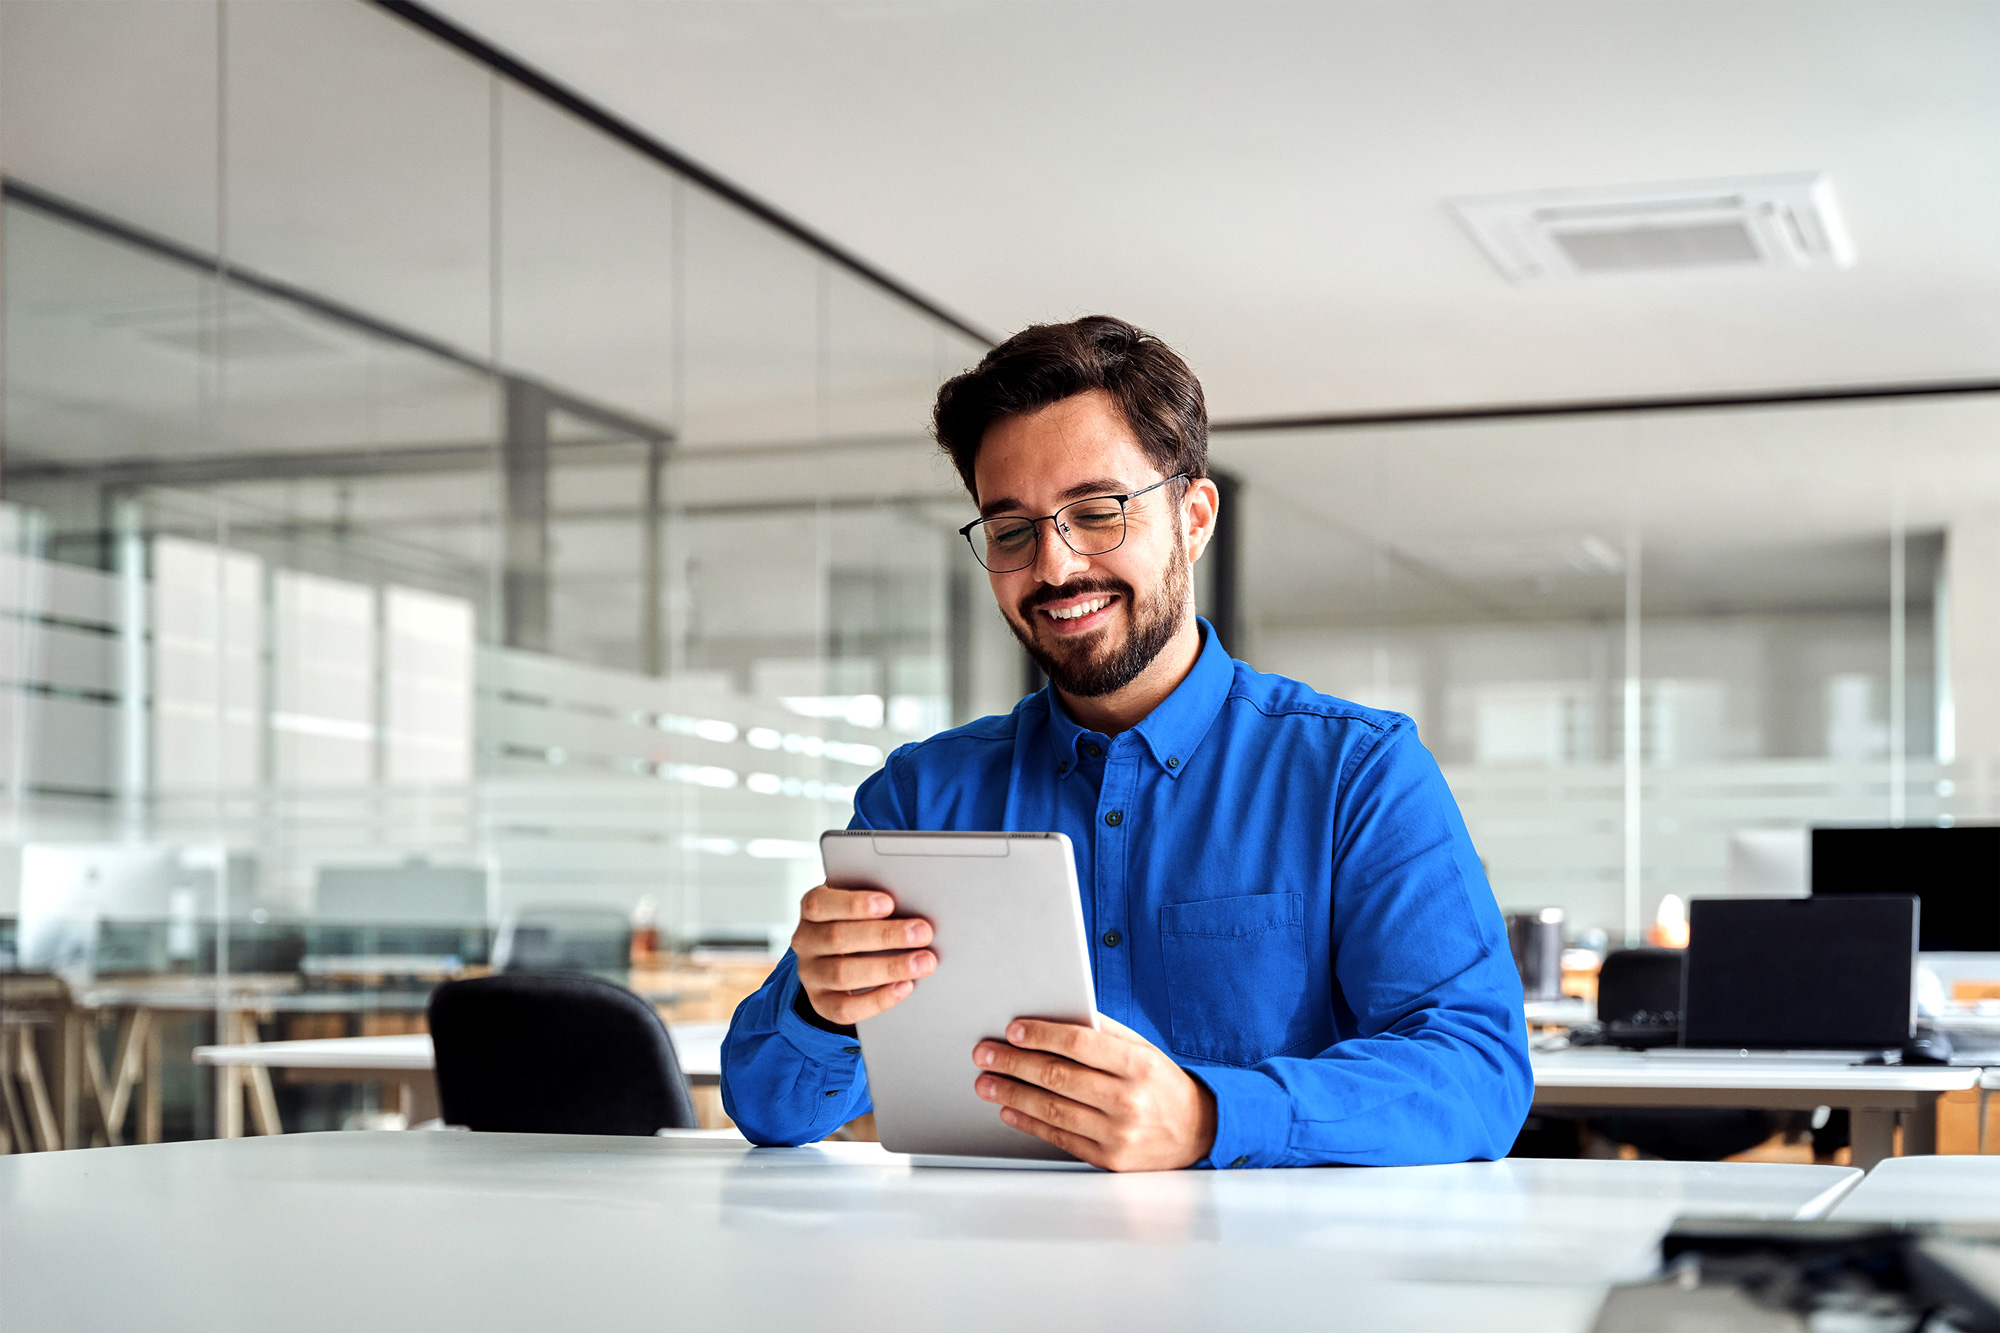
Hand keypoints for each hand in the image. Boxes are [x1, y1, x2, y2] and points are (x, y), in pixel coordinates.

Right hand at [791, 884, 935, 1025]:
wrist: (842, 957)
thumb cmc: (860, 921)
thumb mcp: (861, 906)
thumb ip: (878, 904)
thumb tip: (913, 906)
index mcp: (812, 910)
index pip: (821, 905)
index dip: (854, 904)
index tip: (889, 903)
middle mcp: (806, 941)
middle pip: (838, 938)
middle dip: (885, 935)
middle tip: (922, 933)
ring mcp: (811, 974)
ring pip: (843, 974)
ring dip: (889, 967)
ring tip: (923, 963)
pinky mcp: (822, 1003)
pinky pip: (846, 1008)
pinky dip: (878, 999)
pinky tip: (905, 986)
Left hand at [972, 1015, 1216, 1170]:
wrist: (1197, 1132)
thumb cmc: (1161, 1084)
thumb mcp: (1143, 1050)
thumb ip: (1104, 1033)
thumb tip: (1055, 1017)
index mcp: (1138, 1065)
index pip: (1081, 1043)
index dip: (1042, 1035)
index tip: (1013, 1030)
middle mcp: (1128, 1100)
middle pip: (1059, 1077)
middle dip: (1014, 1063)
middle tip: (985, 1054)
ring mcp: (1118, 1134)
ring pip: (1053, 1109)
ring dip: (1012, 1094)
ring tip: (987, 1082)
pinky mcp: (1108, 1160)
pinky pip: (1060, 1138)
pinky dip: (1029, 1122)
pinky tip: (1009, 1109)